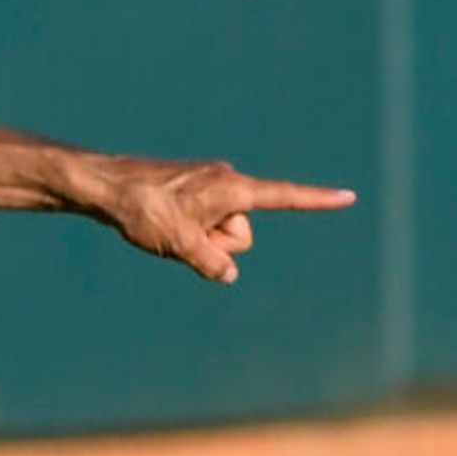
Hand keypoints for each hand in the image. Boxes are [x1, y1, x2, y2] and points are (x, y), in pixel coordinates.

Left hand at [74, 158, 355, 284]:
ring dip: (199, 239)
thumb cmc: (146, 211)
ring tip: (166, 227)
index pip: (284, 198)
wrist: (108, 187)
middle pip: (241, 235)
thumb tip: (229, 273)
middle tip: (180, 235)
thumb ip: (212, 263)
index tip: (348, 197)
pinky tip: (161, 224)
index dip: (317, 201)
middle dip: (217, 244)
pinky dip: (188, 231)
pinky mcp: (193, 191)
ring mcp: (209, 185)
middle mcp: (227, 182)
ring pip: (220, 232)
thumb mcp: (182, 245)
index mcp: (233, 190)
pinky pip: (203, 223)